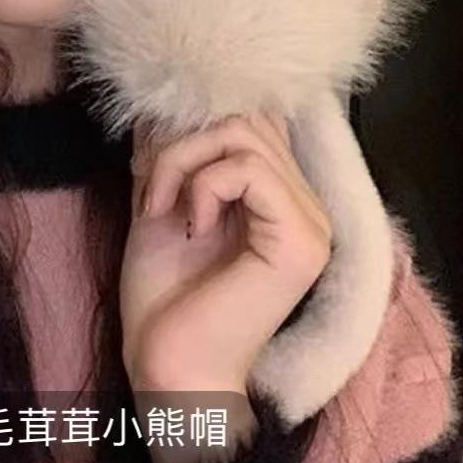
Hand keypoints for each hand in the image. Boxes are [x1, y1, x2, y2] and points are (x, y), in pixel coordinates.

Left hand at [120, 108, 331, 398]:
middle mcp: (305, 205)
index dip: (197, 124)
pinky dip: (204, 185)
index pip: (253, 118)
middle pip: (246, 117)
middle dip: (181, 140)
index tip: (154, 163)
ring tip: (163, 206)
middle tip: (152, 189)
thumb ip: (169, 150)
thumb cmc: (163, 294)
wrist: (166, 364)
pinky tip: (192, 225)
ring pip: (243, 133)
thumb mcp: (160, 200)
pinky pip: (249, 169)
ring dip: (182, 160)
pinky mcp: (301, 241)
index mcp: (279, 197)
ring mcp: (310, 223)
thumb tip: (159, 98)